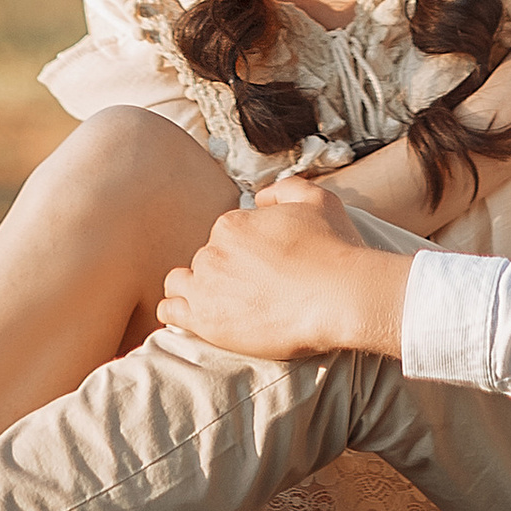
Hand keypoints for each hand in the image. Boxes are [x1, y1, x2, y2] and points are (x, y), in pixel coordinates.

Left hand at [158, 176, 411, 361]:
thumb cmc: (334, 248)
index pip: (226, 235)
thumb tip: (260, 198)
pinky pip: (170, 312)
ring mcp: (206, 287)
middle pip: (207, 259)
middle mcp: (213, 251)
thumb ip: (284, 189)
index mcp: (232, 223)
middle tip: (252, 289)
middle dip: (225, 271)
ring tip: (220, 304)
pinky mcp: (205, 321)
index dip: (244, 251)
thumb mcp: (317, 199)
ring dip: (195, 289)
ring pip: (182, 283)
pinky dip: (176, 313)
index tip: (263, 267)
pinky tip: (192, 318)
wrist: (340, 296)